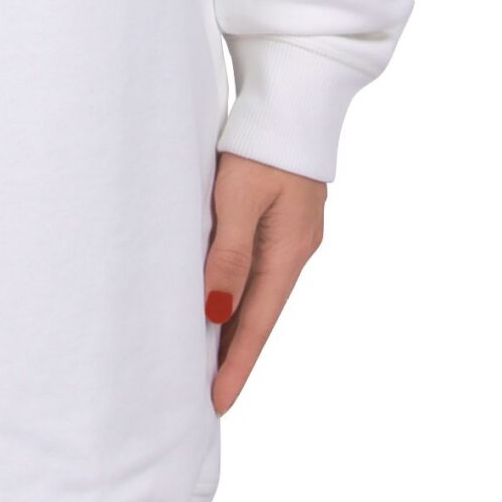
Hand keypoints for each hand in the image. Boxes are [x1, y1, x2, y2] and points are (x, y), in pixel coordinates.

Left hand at [204, 153, 325, 414]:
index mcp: (288, 252)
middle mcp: (294, 250)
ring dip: (235, 323)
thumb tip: (216, 313)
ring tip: (206, 357)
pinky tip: (221, 299)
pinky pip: (257, 267)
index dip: (236, 365)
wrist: (293, 98)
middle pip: (260, 314)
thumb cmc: (260, 147)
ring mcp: (290, 234)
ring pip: (258, 291)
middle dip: (236, 354)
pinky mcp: (280, 216)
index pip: (258, 324)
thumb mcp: (238, 201)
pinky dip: (239, 291)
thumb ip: (228, 256)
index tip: (218, 403)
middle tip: (208, 393)